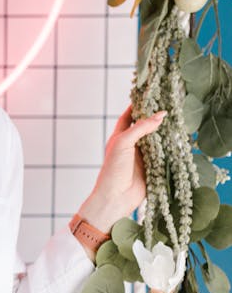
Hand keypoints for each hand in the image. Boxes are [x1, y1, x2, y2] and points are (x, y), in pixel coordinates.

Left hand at [79, 105, 166, 233]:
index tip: (150, 94)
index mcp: (120, 137)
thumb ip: (141, 128)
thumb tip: (160, 115)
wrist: (115, 199)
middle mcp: (131, 145)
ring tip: (178, 119)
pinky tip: (180, 140)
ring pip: (157, 140)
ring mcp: (142, 157)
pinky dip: (171, 149)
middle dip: (156, 118)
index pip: (129, 116)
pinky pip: (164, 155)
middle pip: (146, 127)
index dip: (138, 105)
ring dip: (166, 133)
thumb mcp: (123, 143)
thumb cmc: (112, 170)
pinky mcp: (153, 169)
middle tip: (171, 105)